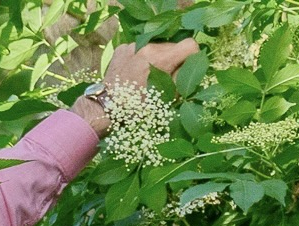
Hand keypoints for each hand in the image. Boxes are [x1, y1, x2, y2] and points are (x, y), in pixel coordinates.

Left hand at [72, 38, 201, 136]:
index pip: (190, 45)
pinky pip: (140, 49)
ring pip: (156, 47)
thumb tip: (191, 68)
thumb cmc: (137, 108)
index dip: (192, 57)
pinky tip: (135, 73)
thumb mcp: (166, 99)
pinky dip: (141, 59)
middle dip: (173, 60)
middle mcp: (148, 47)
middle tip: (165, 78)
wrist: (106, 106)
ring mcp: (134, 45)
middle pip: (172, 46)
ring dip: (157, 59)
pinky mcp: (123, 48)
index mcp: (161, 59)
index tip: (187, 68)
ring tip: (148, 77)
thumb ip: (181, 79)